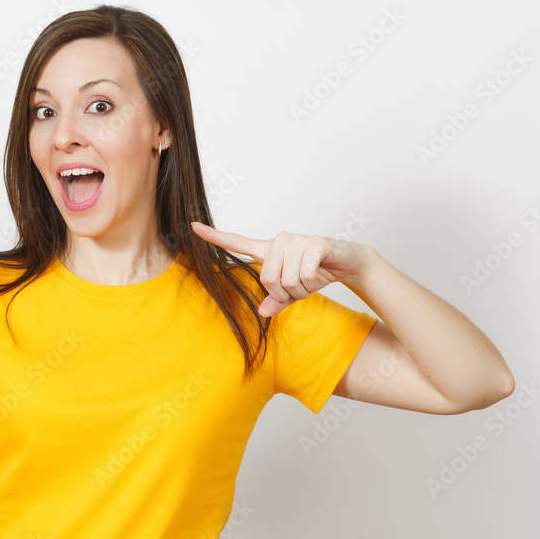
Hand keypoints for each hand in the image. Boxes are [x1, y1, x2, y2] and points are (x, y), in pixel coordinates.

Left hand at [190, 222, 372, 315]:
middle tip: (298, 287)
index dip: (214, 237)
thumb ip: (277, 301)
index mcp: (268, 250)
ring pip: (286, 280)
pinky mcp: (314, 242)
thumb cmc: (315, 273)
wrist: (346, 262)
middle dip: (284, 293)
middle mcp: (278, 241)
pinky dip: (312, 281)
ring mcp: (296, 240)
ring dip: (300, 289)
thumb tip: (262, 311)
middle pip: (267, 279)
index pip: (236, 242)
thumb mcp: (293, 291)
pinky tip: (320, 271)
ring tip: (310, 279)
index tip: (192, 226)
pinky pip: (304, 274)